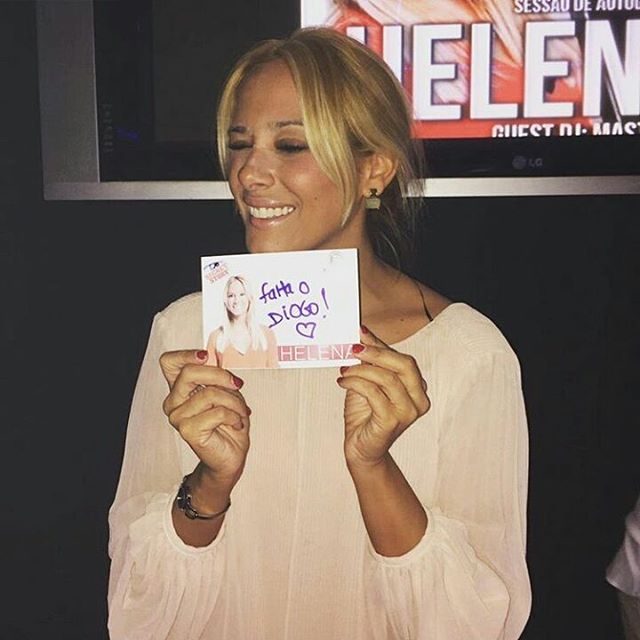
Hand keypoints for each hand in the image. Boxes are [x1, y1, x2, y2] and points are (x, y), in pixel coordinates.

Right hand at [160, 350, 250, 485]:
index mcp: (180, 389)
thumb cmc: (228, 424)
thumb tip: (216, 358)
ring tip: (240, 412)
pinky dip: (234, 416)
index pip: (168, 363)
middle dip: (220, 375)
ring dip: (234, 401)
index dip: (186, 354)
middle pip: (189, 372)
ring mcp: (178, 417)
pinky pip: (218, 412)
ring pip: (210, 393)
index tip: (206, 356)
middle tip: (236, 384)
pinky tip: (236, 423)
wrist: (230, 456)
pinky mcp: (188, 431)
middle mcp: (174, 402)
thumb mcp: (227, 392)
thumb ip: (218, 376)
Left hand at [337, 328, 429, 469]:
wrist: (361, 448)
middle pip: (404, 365)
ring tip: (344, 370)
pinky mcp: (392, 421)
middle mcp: (419, 400)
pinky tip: (342, 382)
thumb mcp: (368, 382)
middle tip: (353, 349)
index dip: (381, 345)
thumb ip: (370, 362)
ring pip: (387, 379)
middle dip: (376, 353)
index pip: (403, 359)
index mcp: (417, 388)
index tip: (360, 333)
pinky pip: (374, 393)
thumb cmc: (365, 414)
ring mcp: (408, 412)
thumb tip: (361, 335)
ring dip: (361, 370)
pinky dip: (355, 383)